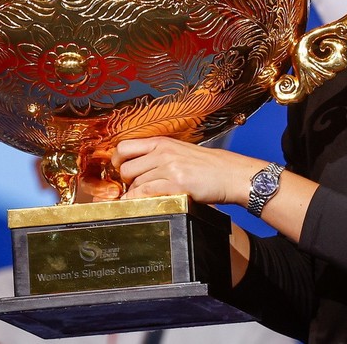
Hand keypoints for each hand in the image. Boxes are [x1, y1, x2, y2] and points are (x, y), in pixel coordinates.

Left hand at [111, 137, 264, 204]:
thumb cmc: (208, 165)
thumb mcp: (180, 151)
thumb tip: (137, 167)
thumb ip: (159, 155)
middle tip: (133, 187)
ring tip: (144, 197)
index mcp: (162, 142)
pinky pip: (144, 194)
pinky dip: (137, 201)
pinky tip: (139, 204)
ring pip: (134, 183)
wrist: (230, 174)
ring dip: (135, 193)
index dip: (116, 160)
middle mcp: (162, 152)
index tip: (118, 169)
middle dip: (125, 181)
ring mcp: (168, 168)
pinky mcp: (175, 184)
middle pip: (125, 167)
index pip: (124, 146)